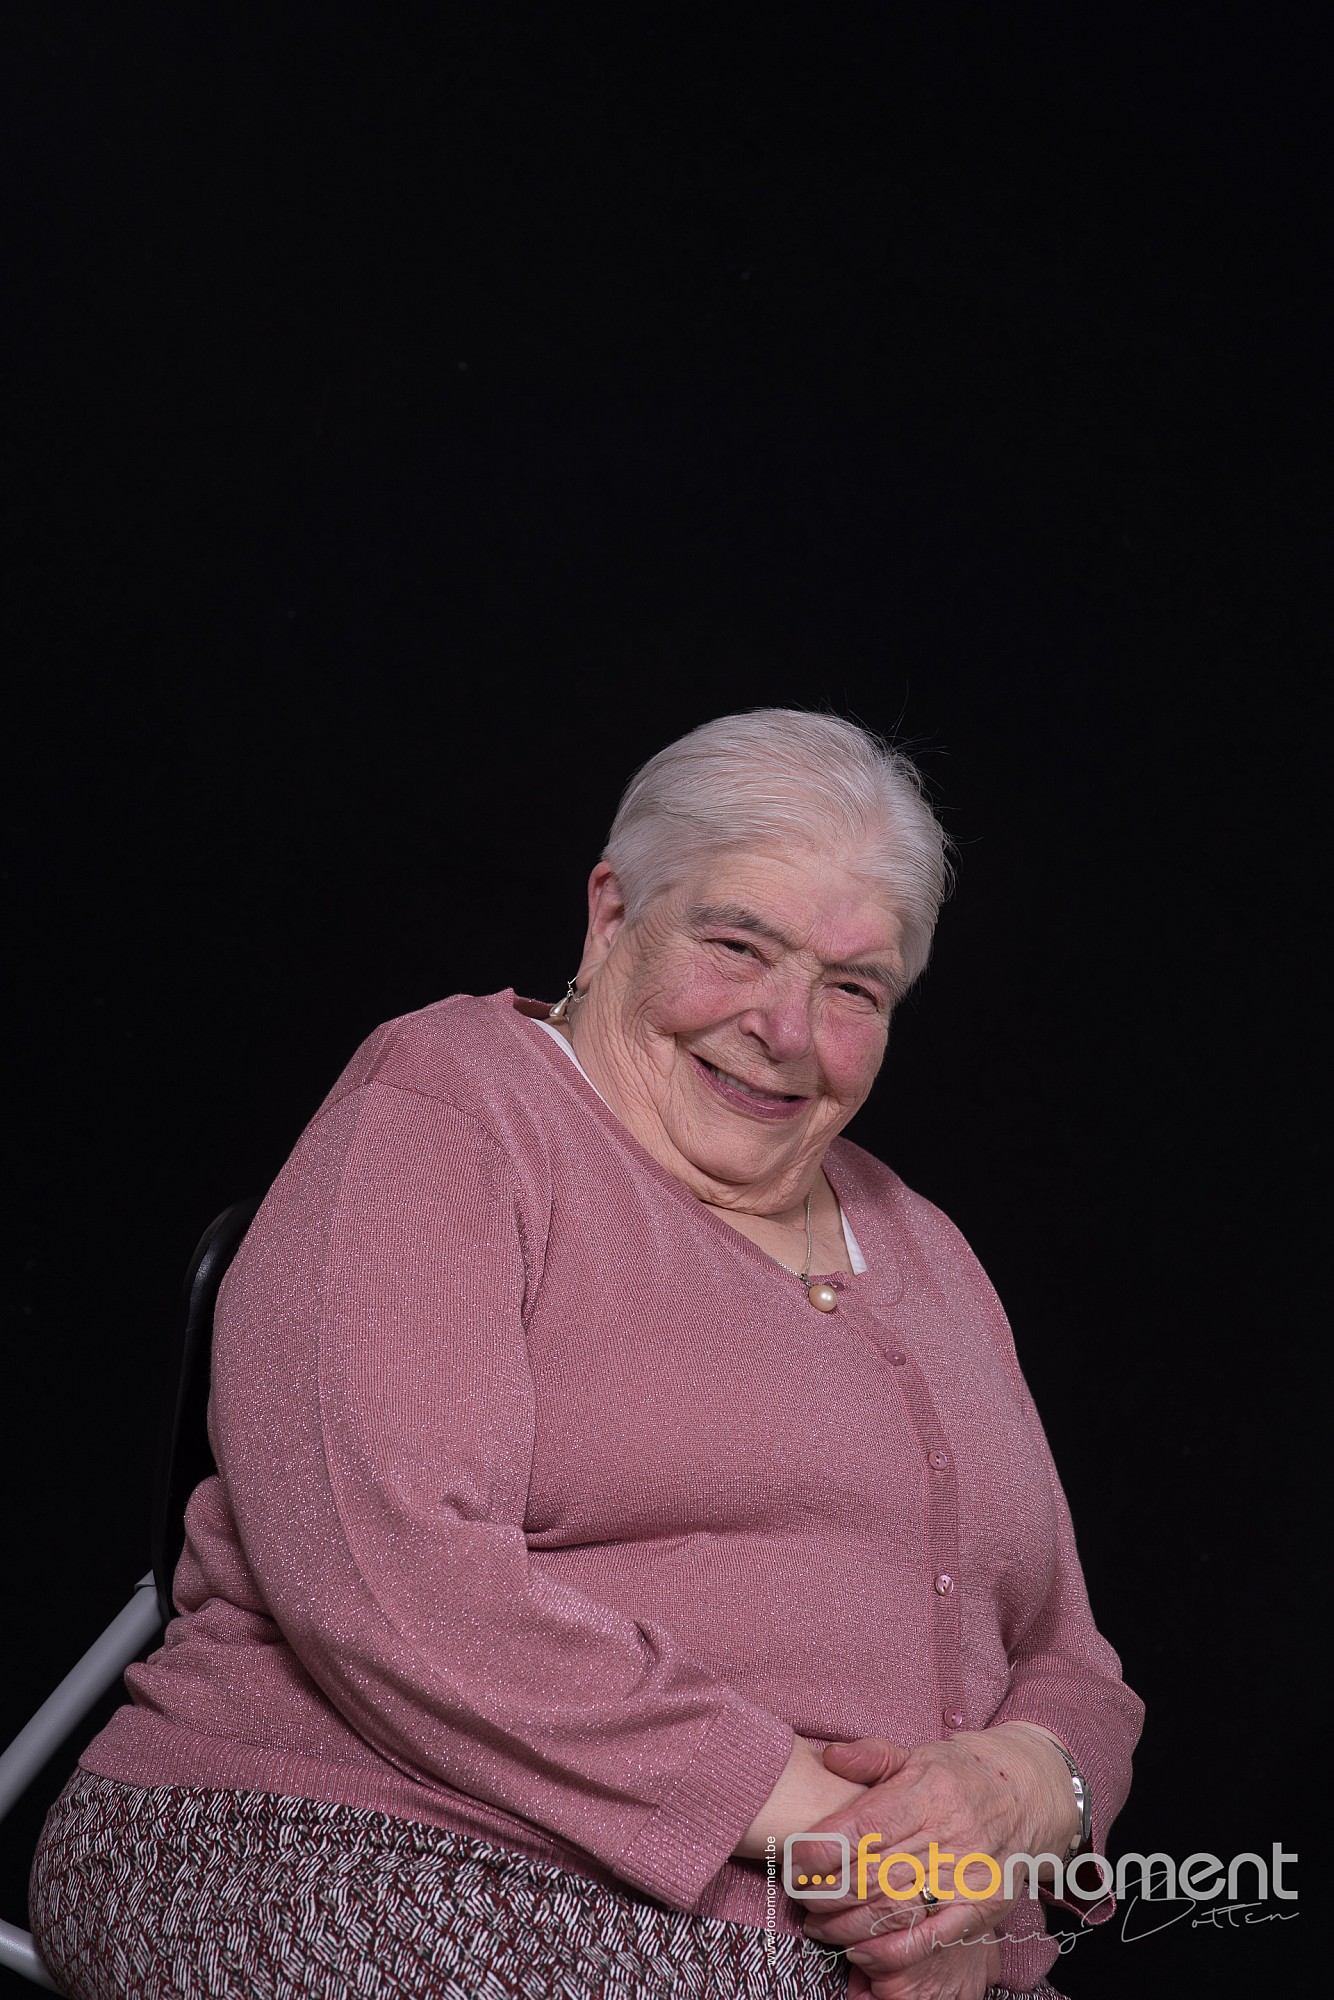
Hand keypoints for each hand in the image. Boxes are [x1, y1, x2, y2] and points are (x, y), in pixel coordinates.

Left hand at [789, 1727, 1078, 1997]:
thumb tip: (829, 1756)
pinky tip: (860, 1952)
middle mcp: (949, 1833)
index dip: (823, 1849)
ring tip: (819, 1926)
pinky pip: (932, 1937)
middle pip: (874, 1873)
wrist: (1026, 1793)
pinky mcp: (982, 1906)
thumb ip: (870, 1756)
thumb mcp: (916, 1754)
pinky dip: (892, 1951)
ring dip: (848, 1925)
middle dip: (827, 1892)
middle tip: (800, 1898)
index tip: (794, 1860)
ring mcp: (968, 1874)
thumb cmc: (959, 1774)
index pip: (864, 1826)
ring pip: (896, 1909)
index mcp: (928, 1790)